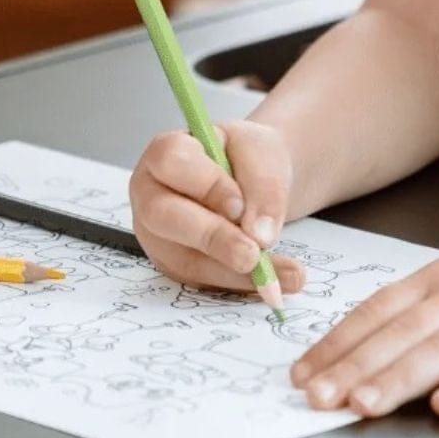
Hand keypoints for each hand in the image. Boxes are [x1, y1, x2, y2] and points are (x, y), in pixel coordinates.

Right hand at [130, 121, 305, 295]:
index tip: (239, 205)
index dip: (205, 185)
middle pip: (165, 218)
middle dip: (213, 239)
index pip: (172, 162)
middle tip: (252, 254)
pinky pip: (207, 281)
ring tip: (286, 275)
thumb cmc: (247, 158)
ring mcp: (161, 235)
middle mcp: (152, 195)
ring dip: (236, 273)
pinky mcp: (179, 265)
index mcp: (165, 152)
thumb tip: (260, 236)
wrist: (253, 178)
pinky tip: (276, 285)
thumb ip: (263, 186)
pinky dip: (244, 284)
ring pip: (188, 259)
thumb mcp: (262, 154)